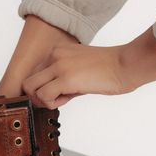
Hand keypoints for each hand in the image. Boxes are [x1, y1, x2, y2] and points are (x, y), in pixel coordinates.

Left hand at [22, 24, 155, 108]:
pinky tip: (69, 99)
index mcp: (58, 51)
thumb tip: (52, 95)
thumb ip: (63, 78)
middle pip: (28, 81)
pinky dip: (52, 104)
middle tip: (56, 100)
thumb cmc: (110, 69)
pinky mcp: (65, 78)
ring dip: (44, 100)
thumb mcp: (80, 69)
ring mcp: (59, 66)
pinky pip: (43, 96)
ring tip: (64, 99)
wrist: (126, 64)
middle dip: (38, 96)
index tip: (60, 92)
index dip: (45, 88)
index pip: (36, 74)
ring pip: (31, 89)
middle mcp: (55, 56)